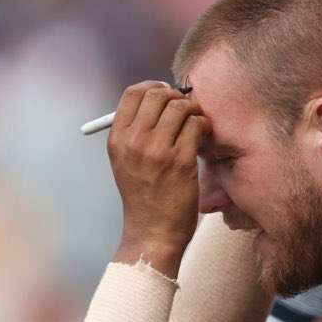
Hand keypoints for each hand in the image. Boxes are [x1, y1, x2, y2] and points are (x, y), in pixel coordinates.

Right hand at [107, 81, 209, 276]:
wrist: (152, 233)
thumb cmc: (144, 198)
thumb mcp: (125, 163)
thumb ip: (135, 133)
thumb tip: (161, 99)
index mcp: (117, 140)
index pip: (133, 93)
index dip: (154, 87)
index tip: (166, 96)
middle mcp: (134, 142)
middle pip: (158, 95)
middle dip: (177, 97)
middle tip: (187, 110)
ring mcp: (157, 151)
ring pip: (180, 107)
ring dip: (194, 112)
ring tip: (197, 126)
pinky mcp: (180, 161)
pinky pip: (197, 125)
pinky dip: (204, 126)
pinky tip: (204, 138)